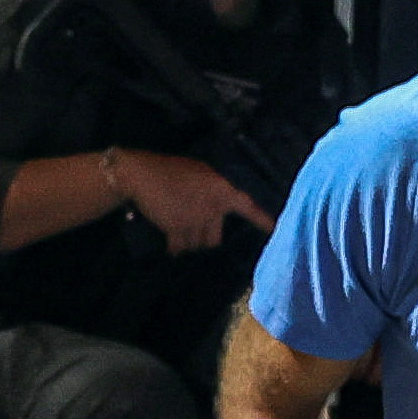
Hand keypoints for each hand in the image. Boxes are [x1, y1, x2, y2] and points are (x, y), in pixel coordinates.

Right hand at [117, 153, 273, 254]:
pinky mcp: (176, 227)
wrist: (142, 174)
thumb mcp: (202, 173)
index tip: (276, 231)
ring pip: (197, 245)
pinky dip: (174, 247)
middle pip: (215, 239)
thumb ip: (216, 191)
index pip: (247, 207)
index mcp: (222, 189)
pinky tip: (170, 242)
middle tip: (190, 227)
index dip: (263, 221)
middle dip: (204, 237)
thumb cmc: (171, 171)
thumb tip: (222, 211)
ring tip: (176, 224)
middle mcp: (212, 206)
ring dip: (188, 241)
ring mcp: (195, 218)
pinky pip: (179, 247)